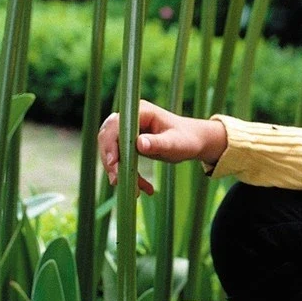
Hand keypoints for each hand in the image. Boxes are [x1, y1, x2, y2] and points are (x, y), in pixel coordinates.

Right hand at [97, 99, 227, 194]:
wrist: (193, 142)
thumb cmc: (187, 139)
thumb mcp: (175, 143)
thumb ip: (158, 143)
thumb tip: (139, 143)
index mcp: (141, 112)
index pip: (117, 125)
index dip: (111, 144)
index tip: (114, 164)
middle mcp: (131, 118)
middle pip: (107, 137)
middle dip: (110, 160)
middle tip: (118, 181)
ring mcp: (128, 129)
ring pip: (111, 149)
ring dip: (117, 170)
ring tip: (134, 188)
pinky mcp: (128, 141)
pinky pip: (120, 157)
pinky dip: (127, 173)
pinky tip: (141, 187)